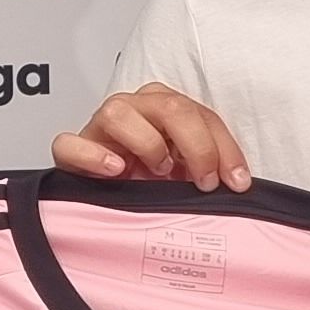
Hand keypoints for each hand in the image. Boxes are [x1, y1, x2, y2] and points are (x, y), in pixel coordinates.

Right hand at [52, 83, 252, 190]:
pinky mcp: (72, 152)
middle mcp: (135, 112)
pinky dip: (92, 155)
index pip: (201, 115)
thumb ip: (208, 172)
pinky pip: (70, 143)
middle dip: (196, 145)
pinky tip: (114, 170)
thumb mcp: (187, 177)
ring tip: (157, 171)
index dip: (225, 147)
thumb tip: (239, 186)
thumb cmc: (148, 186)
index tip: (237, 181)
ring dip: (147, 143)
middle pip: (168, 106)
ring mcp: (101, 129)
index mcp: (165, 112)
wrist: (106, 204)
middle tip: (204, 181)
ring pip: (118, 112)